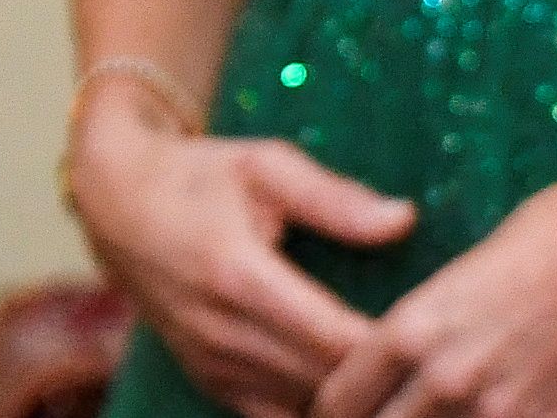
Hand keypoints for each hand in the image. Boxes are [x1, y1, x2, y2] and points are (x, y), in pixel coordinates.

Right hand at [64, 88, 419, 416]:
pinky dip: (313, 410)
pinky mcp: (206, 379)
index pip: (333, 338)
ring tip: (406, 381)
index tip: (440, 335)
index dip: (391, 348)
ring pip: (299, 408)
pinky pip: (269, 416)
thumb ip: (336, 198)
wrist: (116, 202)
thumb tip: (405, 221)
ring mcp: (210, 363)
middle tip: (436, 364)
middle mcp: (221, 332)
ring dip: (351, 401)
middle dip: (381, 380)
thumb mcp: (267, 164)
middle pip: (322, 384)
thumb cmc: (200, 174)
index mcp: (240, 277)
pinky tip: (356, 395)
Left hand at [305, 162, 556, 417]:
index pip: (337, 402)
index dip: (331, 416)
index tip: (335, 416)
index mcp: (412, 328)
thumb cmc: (548, 234)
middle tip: (380, 417)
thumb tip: (400, 376)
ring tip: (431, 417)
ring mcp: (496, 411)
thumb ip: (423, 335)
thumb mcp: (460, 275)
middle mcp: (444, 378)